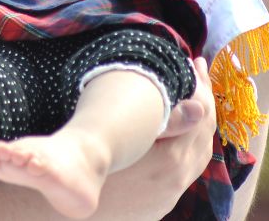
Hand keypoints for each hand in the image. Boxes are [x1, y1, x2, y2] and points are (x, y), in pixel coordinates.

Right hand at [94, 57, 215, 218]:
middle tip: (197, 71)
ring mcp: (167, 196)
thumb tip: (197, 106)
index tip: (193, 62)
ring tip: (189, 98)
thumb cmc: (85, 165)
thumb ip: (164, 121)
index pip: (200, 118)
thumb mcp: (122, 137)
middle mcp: (176, 183)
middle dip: (203, 101)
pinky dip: (186, 145)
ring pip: (196, 156)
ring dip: (196, 124)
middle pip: (203, 136)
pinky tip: (172, 133)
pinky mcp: (156, 205)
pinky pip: (184, 170)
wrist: (64, 210)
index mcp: (171, 162)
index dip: (200, 87)